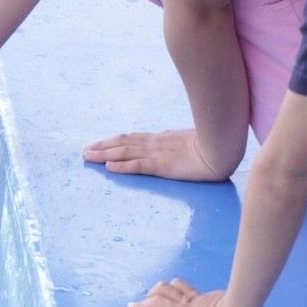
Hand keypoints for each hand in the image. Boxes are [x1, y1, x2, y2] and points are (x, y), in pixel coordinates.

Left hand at [83, 128, 228, 181]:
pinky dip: (122, 166)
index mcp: (161, 139)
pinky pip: (137, 166)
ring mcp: (157, 154)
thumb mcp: (187, 140)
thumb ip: (174, 142)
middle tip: (85, 151)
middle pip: (122, 144)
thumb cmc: (210, 144)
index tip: (98, 144)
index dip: (113, 141)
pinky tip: (109, 167)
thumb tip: (167, 142)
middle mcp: (154, 144)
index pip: (132, 139)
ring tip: (89, 156)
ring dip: (104, 154)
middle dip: (102, 147)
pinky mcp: (162, 165)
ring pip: (124, 153)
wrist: (222, 148)